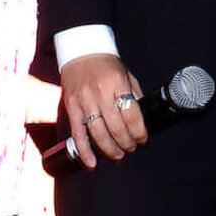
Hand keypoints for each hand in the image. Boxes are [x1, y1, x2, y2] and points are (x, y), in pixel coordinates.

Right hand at [57, 53, 143, 168]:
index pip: (132, 115)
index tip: (143, 141)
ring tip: (118, 156)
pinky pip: (78, 134)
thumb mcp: (127, 75)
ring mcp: (84, 101)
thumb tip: (143, 121)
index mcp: (118, 84)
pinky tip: (92, 163)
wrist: (81, 51)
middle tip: (132, 150)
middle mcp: (101, 93)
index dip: (140, 133)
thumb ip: (135, 96)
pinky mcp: (71, 107)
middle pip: (116, 128)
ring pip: (98, 134)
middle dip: (127, 144)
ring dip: (110, 150)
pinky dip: (85, 152)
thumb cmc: (107, 65)